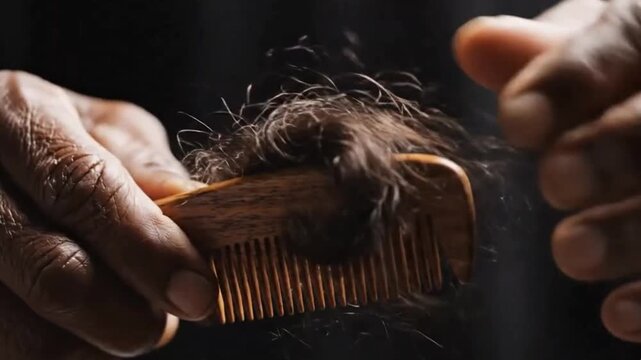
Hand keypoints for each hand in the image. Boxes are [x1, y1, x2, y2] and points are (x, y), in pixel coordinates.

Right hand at [0, 71, 215, 358]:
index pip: (85, 191)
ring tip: (119, 313)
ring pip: (30, 335)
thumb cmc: (54, 136)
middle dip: (132, 314)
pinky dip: (63, 350)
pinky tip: (76, 325)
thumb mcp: (103, 130)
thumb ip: (149, 170)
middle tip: (165, 316)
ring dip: (97, 342)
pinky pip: (9, 352)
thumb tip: (205, 212)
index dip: (150, 249)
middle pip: (56, 275)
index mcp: (18, 116)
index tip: (200, 293)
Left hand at [455, 0, 640, 342]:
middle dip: (610, 153)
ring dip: (630, 232)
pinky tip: (618, 313)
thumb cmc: (612, 70)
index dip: (566, 86)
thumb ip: (537, 58)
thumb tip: (472, 44)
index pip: (613, 50)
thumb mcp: (583, 52)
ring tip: (573, 252)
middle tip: (558, 180)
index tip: (517, 122)